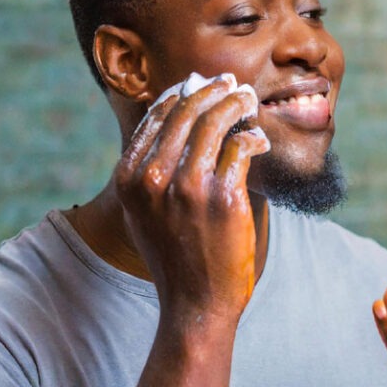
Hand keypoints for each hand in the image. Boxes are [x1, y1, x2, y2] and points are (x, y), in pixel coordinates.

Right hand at [115, 74, 269, 324]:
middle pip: (186, 112)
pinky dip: (252, 136)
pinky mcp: (223, 198)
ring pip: (215, 123)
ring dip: (235, 104)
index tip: (198, 85)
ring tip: (247, 99)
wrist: (194, 304)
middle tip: (229, 82)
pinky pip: (240, 148)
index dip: (181, 94)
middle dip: (211, 90)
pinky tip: (257, 137)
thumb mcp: (143, 211)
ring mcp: (188, 187)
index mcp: (129, 178)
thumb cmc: (173, 254)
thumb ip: (150, 168)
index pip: (156, 118)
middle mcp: (153, 178)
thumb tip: (176, 118)